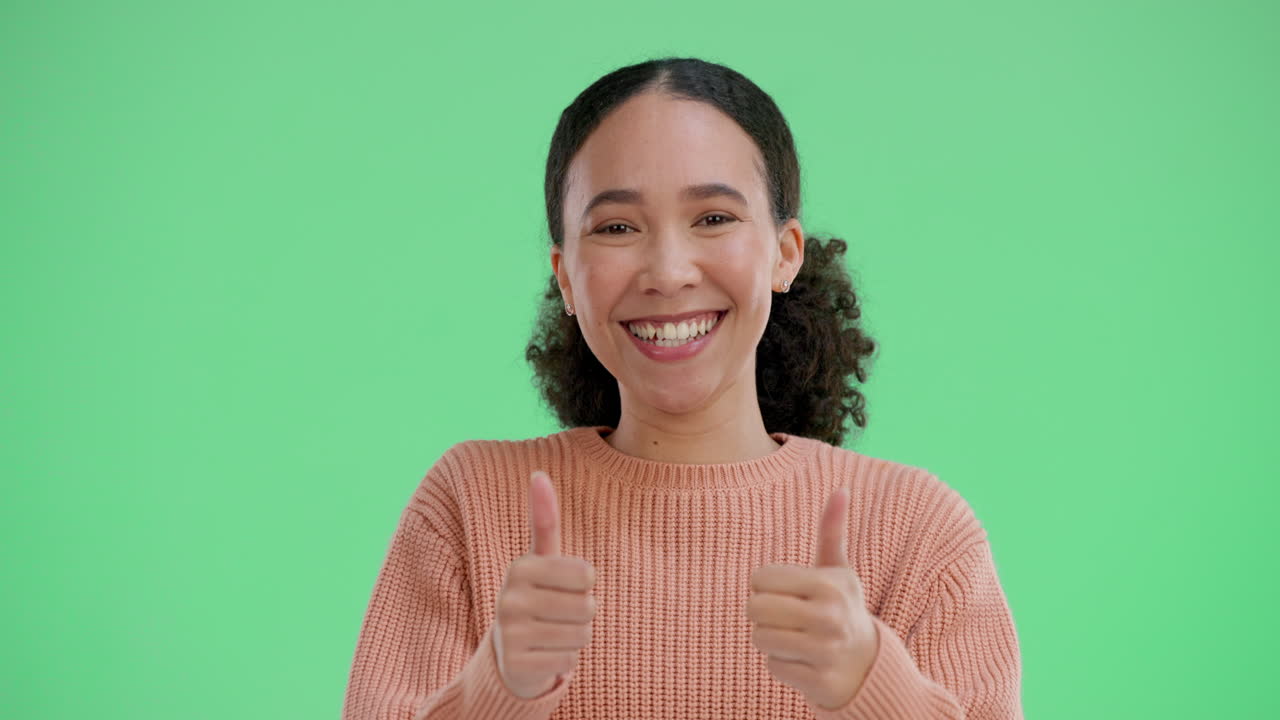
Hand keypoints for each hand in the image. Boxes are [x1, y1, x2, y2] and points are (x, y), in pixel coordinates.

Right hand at [493, 470, 598, 699]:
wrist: (509, 655)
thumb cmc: (536, 597)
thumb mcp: (540, 559)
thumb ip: (543, 518)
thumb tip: (539, 473)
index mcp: (520, 568)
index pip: (587, 575)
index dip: (585, 585)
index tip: (562, 587)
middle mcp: (509, 599)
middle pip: (588, 607)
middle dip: (582, 614)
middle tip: (556, 615)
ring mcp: (510, 635)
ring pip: (581, 635)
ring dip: (575, 638)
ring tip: (551, 634)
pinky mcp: (516, 666)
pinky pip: (569, 661)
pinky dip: (564, 661)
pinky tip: (544, 656)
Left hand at [747, 485, 878, 710]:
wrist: (869, 665)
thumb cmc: (843, 608)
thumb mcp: (839, 570)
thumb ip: (833, 531)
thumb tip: (840, 489)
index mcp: (829, 585)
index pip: (760, 578)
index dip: (765, 585)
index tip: (787, 591)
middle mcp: (829, 618)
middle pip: (754, 608)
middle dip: (762, 612)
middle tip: (784, 615)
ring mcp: (824, 652)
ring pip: (759, 638)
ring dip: (770, 639)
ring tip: (794, 636)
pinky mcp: (818, 682)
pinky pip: (773, 666)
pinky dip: (783, 664)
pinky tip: (804, 660)